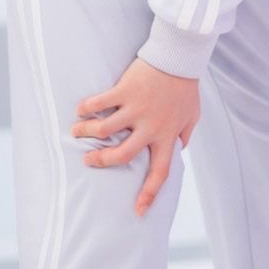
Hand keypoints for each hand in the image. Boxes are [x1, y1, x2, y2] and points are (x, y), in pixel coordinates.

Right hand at [71, 56, 199, 217]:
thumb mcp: (192, 115)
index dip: (149, 194)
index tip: (138, 212)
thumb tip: (180, 149)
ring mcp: (136, 108)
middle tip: (88, 160)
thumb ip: (185, 134)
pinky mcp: (125, 89)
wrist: (179, 56)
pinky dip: (87, 108)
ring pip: (104, 130)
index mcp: (167, 135)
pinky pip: (100, 103)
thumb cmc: (186, 85)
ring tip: (76, 131)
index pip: (160, 173)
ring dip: (87, 132)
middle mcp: (150, 127)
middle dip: (102, 161)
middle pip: (122, 155)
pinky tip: (81, 110)